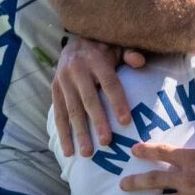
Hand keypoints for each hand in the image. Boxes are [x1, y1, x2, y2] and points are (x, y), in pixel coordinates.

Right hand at [52, 35, 147, 157]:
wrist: (75, 42)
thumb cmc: (104, 49)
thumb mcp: (118, 46)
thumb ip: (129, 54)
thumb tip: (140, 62)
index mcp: (96, 60)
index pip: (109, 83)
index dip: (117, 102)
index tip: (125, 122)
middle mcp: (77, 70)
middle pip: (89, 99)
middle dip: (97, 122)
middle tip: (106, 143)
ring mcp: (63, 81)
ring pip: (72, 110)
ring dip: (78, 133)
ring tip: (86, 153)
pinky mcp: (54, 90)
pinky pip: (58, 114)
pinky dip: (63, 133)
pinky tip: (68, 150)